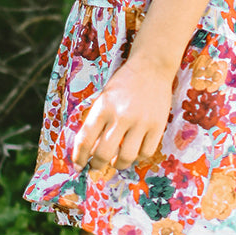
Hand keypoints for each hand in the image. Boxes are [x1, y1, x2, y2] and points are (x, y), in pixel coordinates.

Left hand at [71, 57, 173, 171]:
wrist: (151, 67)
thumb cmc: (124, 84)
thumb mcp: (103, 98)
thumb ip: (96, 121)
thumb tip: (89, 150)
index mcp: (102, 107)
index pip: (85, 139)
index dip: (79, 157)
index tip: (78, 165)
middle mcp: (120, 116)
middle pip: (103, 153)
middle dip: (96, 165)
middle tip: (96, 167)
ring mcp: (140, 122)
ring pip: (126, 157)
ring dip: (118, 164)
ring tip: (115, 161)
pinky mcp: (157, 126)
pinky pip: (146, 152)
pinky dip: (138, 157)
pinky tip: (134, 152)